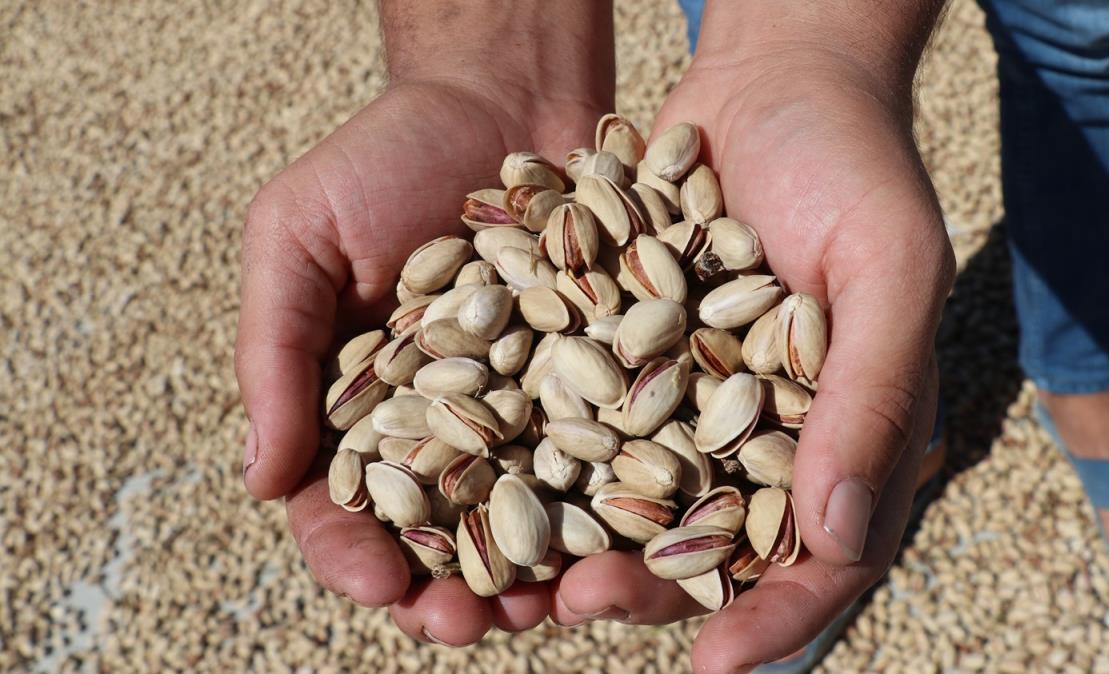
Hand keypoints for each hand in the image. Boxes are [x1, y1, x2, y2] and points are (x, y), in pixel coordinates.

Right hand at [235, 79, 605, 644]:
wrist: (500, 99)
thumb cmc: (382, 161)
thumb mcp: (296, 238)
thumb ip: (273, 355)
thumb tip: (260, 484)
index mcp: (359, 414)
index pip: (342, 509)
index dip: (351, 555)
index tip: (373, 582)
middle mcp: (444, 430)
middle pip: (441, 539)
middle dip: (448, 593)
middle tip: (467, 624)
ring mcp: (525, 414)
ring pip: (527, 521)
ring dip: (532, 575)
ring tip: (544, 607)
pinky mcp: (598, 386)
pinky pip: (605, 459)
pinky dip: (608, 504)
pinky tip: (619, 538)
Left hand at [550, 39, 952, 673]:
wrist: (774, 80)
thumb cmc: (854, 165)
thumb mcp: (887, 270)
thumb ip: (872, 398)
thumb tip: (840, 534)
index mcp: (845, 439)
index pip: (822, 557)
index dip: (776, 617)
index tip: (717, 663)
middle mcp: (761, 435)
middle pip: (710, 544)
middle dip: (646, 588)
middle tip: (578, 607)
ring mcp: (688, 400)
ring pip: (632, 498)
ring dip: (577, 540)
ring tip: (516, 572)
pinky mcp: (625, 356)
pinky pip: (583, 420)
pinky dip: (541, 454)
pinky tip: (481, 477)